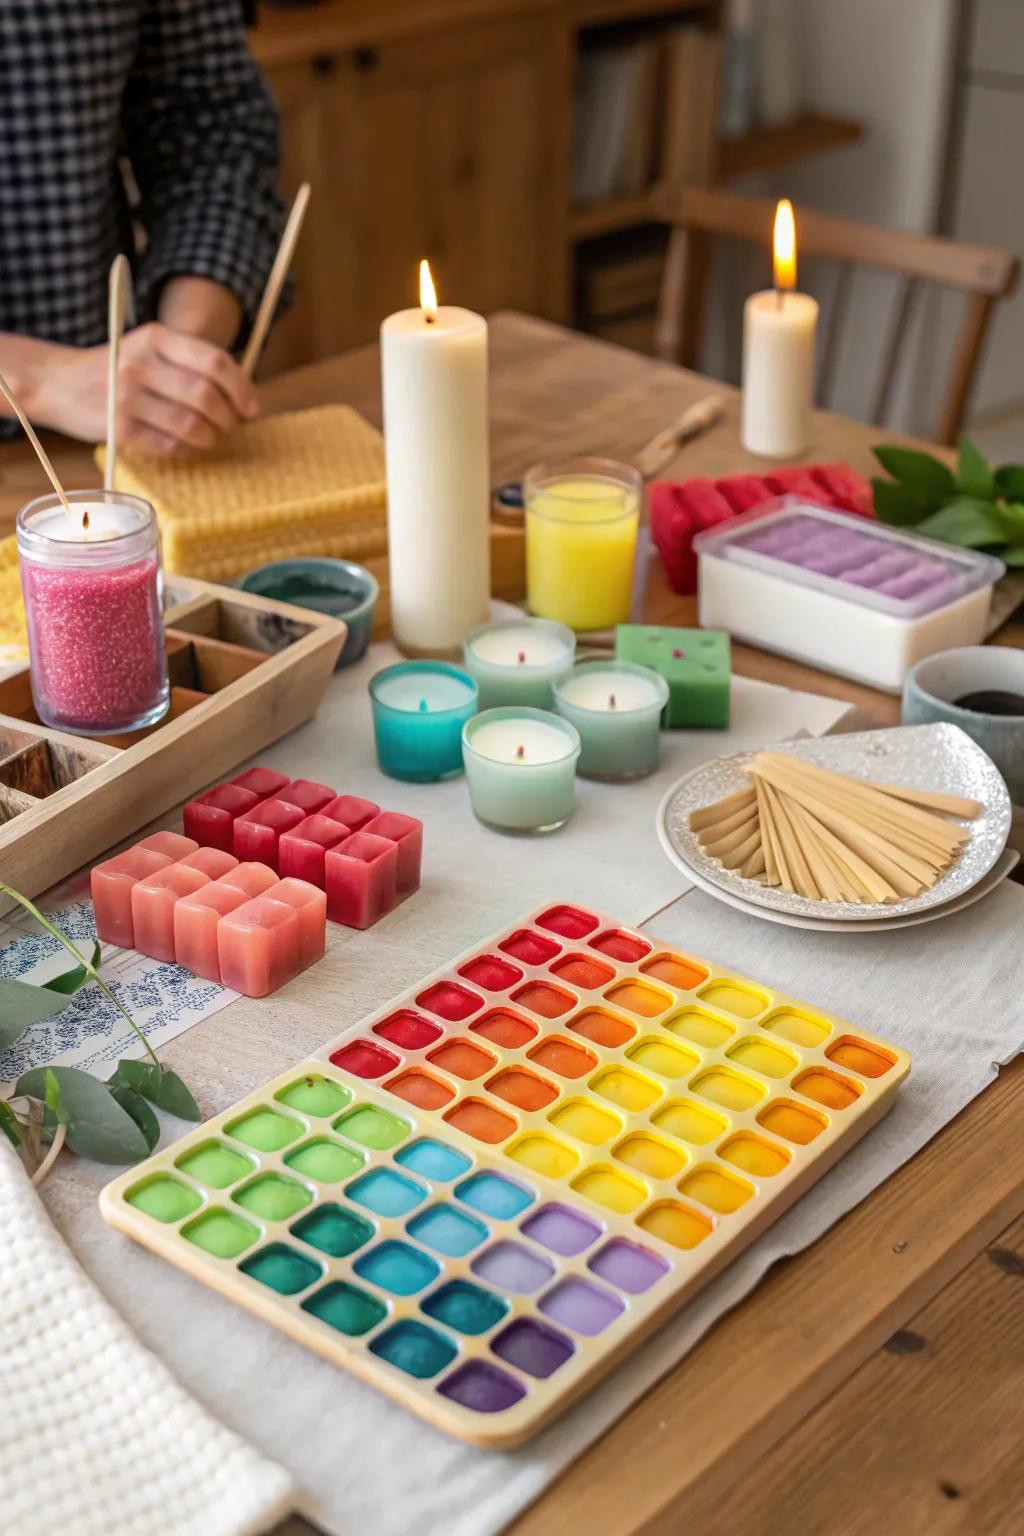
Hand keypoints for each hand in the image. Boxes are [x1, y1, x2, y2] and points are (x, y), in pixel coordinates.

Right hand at [32, 323, 258, 455]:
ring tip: (210, 437)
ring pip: (194, 426)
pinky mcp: (121, 431)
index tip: (250, 407)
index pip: (215, 362)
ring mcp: (129, 399)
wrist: (58, 383)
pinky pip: (172, 447)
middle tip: (231, 426)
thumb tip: (242, 394)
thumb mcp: (149, 348)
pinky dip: (188, 450)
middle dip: (230, 418)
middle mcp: (141, 365)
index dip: (242, 388)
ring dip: (212, 438)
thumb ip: (189, 362)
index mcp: (156, 338)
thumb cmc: (116, 369)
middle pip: (208, 397)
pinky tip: (187, 446)